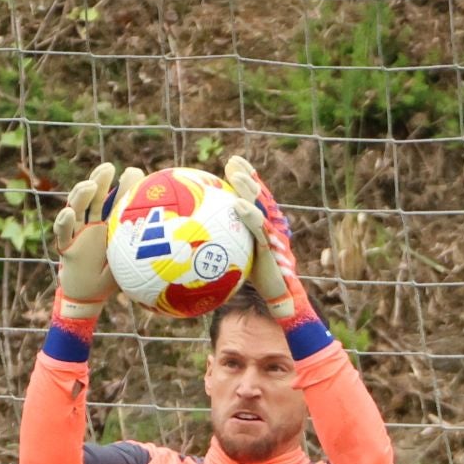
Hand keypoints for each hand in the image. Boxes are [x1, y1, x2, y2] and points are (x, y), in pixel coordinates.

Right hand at [52, 161, 141, 322]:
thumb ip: (145, 248)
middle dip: (99, 179)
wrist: (88, 296)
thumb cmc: (112, 277)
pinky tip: (68, 213)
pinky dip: (63, 221)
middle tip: (109, 168)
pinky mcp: (65, 245)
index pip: (114, 197)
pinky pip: (62, 232)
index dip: (121, 184)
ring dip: (81, 194)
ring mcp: (77, 232)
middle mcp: (92, 223)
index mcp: (108, 223)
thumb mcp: (131, 260)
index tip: (132, 171)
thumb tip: (179, 240)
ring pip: (76, 207)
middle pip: (93, 196)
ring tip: (91, 186)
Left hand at [223, 154, 313, 325]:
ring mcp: (274, 235)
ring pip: (263, 207)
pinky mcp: (274, 248)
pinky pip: (261, 228)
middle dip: (248, 177)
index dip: (246, 178)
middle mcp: (270, 227)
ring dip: (250, 188)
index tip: (232, 162)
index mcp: (261, 227)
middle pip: (260, 196)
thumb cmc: (253, 281)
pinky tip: (236, 204)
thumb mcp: (231, 261)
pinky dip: (250, 214)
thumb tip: (184, 243)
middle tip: (233, 162)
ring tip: (237, 174)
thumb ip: (214, 247)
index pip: (254, 197)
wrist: (279, 301)